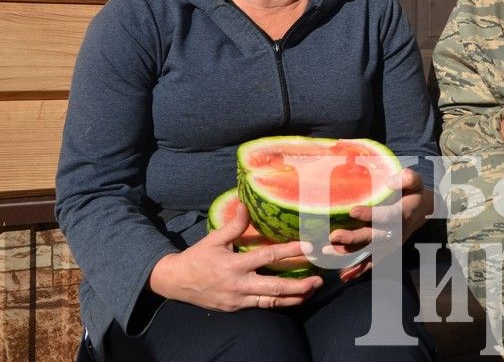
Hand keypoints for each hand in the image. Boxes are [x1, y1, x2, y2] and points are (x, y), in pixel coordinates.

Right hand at [149, 201, 321, 309]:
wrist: (175, 283)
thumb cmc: (197, 257)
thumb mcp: (214, 239)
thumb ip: (234, 225)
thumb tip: (247, 204)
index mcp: (235, 265)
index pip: (268, 256)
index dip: (291, 251)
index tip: (310, 247)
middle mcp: (239, 284)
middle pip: (275, 287)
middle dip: (299, 284)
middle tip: (320, 278)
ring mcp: (238, 299)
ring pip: (271, 302)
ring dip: (294, 297)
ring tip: (313, 290)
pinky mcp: (237, 308)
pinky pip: (262, 307)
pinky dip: (280, 303)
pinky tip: (295, 298)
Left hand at [325, 168, 432, 281]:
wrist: (422, 213)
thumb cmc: (413, 194)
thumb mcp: (415, 182)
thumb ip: (407, 178)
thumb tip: (390, 181)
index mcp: (401, 214)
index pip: (386, 216)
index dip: (370, 215)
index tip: (352, 211)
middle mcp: (395, 233)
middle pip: (373, 237)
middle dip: (353, 238)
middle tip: (334, 235)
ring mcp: (389, 245)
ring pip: (368, 251)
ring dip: (349, 253)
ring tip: (328, 252)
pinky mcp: (386, 251)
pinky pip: (372, 263)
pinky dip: (359, 269)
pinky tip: (343, 274)